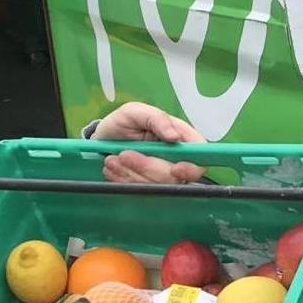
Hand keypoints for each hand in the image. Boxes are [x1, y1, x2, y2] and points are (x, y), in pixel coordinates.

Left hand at [91, 101, 207, 183]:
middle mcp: (174, 158)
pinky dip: (123, 179)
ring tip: (114, 158)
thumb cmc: (122, 123)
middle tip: (124, 154)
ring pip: (155, 185)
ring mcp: (161, 174)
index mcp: (179, 137)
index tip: (174, 169)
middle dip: (146, 167)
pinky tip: (114, 167)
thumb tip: (175, 136)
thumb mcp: (135, 111)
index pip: (200, 157)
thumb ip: (157, 118)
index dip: (192, 167)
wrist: (102, 139)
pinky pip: (140, 191)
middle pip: (174, 176)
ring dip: (131, 173)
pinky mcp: (147, 185)